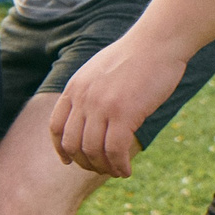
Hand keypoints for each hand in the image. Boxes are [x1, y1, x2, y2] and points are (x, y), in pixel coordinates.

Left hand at [48, 28, 189, 178]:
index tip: (68, 160)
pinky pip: (114, 150)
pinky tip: (126, 171)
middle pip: (73, 144)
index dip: (60, 148)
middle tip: (100, 169)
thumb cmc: (135, 57)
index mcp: (74, 88)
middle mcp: (83, 99)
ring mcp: (101, 106)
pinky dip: (118, 166)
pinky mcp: (124, 113)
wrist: (157, 42)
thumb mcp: (99, 71)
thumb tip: (90, 117)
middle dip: (84, 162)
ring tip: (116, 172)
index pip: (56, 126)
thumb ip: (89, 92)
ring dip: (103, 168)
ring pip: (93, 151)